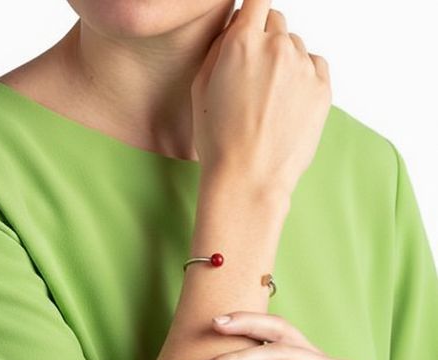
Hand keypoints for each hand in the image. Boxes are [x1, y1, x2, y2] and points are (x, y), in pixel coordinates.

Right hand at [191, 0, 331, 196]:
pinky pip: (315, 66)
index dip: (253, 8)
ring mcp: (304, 67)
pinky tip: (288, 101)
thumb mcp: (200, 88)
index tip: (252, 20)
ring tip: (270, 97)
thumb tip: (235, 28)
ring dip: (284, 60)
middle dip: (265, 38)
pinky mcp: (323, 89)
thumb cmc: (219, 140)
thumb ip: (219, 48)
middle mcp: (277, 47)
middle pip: (277, 21)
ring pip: (296, 46)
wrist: (248, 179)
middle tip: (254, 72)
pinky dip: (304, 75)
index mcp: (242, 43)